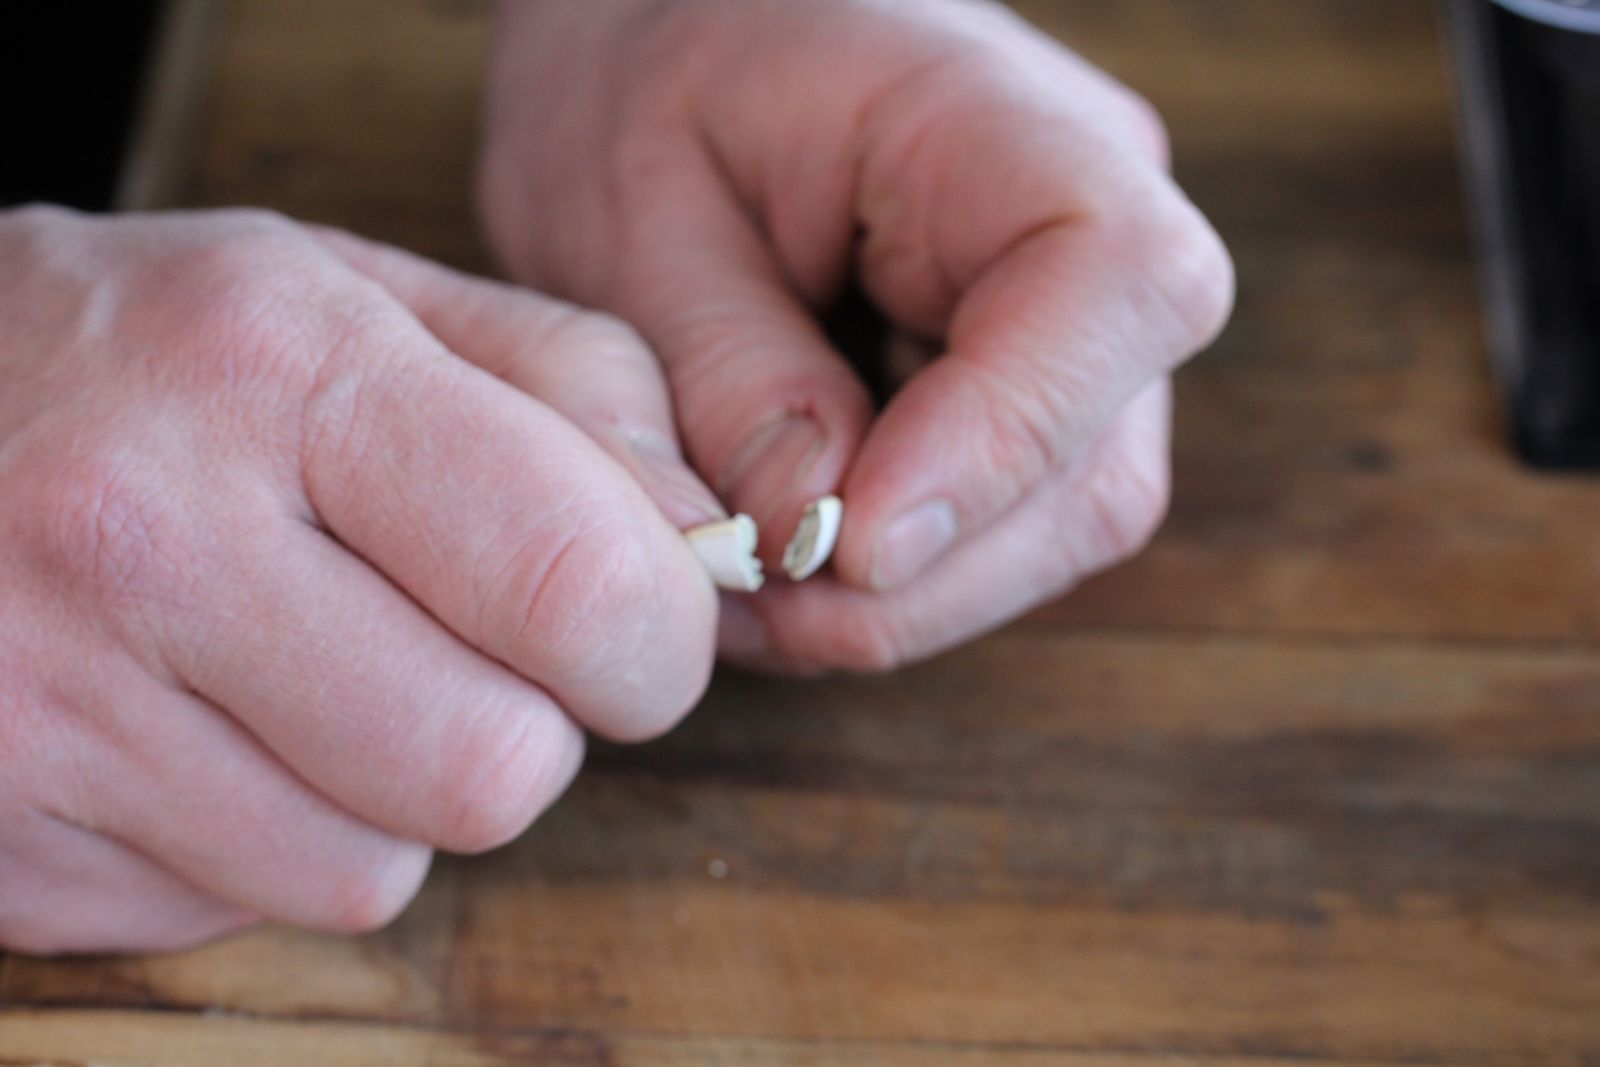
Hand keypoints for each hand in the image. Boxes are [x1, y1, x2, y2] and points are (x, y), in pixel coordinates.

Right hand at [0, 206, 718, 953]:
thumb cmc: (154, 349)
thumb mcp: (361, 290)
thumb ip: (573, 384)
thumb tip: (708, 542)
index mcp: (280, 367)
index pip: (577, 587)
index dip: (659, 639)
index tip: (636, 622)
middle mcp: (144, 539)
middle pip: (496, 773)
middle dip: (533, 728)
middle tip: (471, 650)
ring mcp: (46, 709)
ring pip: (375, 872)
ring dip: (395, 793)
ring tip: (314, 672)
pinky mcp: (2, 837)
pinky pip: (241, 909)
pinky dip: (270, 838)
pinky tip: (207, 726)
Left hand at [480, 0, 1232, 671]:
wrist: (661, 39)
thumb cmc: (641, 82)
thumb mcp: (633, 212)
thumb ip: (731, 371)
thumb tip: (819, 536)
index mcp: (1002, 124)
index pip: (1121, 286)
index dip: (1007, 439)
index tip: (854, 540)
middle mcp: (1082, 228)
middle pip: (1095, 464)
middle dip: (925, 573)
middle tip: (756, 600)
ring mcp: (1067, 323)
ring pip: (1057, 523)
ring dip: (904, 594)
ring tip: (747, 586)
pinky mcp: (1021, 388)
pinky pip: (1000, 527)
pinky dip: (893, 578)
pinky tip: (781, 561)